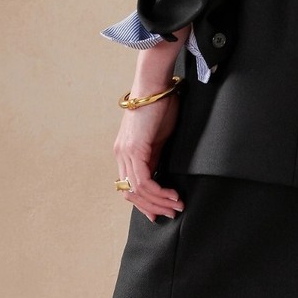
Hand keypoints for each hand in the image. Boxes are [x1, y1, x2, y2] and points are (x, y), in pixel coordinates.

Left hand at [113, 88, 184, 222]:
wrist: (155, 85)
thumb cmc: (160, 105)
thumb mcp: (158, 137)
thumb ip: (155, 157)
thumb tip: (160, 177)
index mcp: (124, 152)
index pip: (129, 187)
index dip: (143, 203)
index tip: (159, 212)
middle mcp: (120, 154)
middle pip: (131, 193)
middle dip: (153, 207)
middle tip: (171, 212)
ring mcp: (125, 152)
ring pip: (138, 191)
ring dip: (159, 202)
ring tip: (176, 205)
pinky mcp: (135, 149)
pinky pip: (144, 181)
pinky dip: (158, 192)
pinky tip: (172, 194)